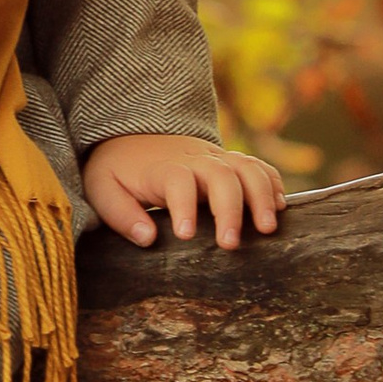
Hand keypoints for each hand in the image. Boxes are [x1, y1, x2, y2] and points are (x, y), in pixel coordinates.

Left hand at [81, 131, 283, 248]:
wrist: (130, 136)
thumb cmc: (117, 171)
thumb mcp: (102, 189)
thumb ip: (120, 214)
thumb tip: (147, 238)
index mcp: (161, 168)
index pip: (178, 181)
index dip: (184, 206)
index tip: (186, 235)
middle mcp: (193, 159)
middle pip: (220, 174)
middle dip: (230, 209)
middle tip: (230, 244)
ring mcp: (215, 157)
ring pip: (246, 167)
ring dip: (261, 195)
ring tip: (268, 229)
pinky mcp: (228, 161)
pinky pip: (258, 166)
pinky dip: (272, 182)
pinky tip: (280, 207)